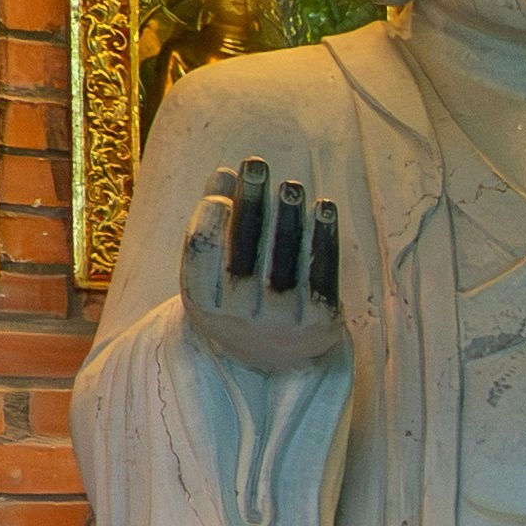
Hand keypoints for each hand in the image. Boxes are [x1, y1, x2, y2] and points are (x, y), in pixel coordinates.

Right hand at [179, 159, 348, 374]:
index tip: (224, 183)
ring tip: (291, 186)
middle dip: (251, 201)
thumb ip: (214, 225)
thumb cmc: (238, 300)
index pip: (202, 252)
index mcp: (204, 305)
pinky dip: (324, 235)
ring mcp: (282, 321)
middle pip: (245, 248)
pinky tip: (324, 207)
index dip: (211, 215)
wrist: (276, 360)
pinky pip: (323, 270)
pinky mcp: (319, 321)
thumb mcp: (214, 273)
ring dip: (289, 214)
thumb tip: (224, 172)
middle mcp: (240, 316)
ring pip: (286, 256)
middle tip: (257, 165)